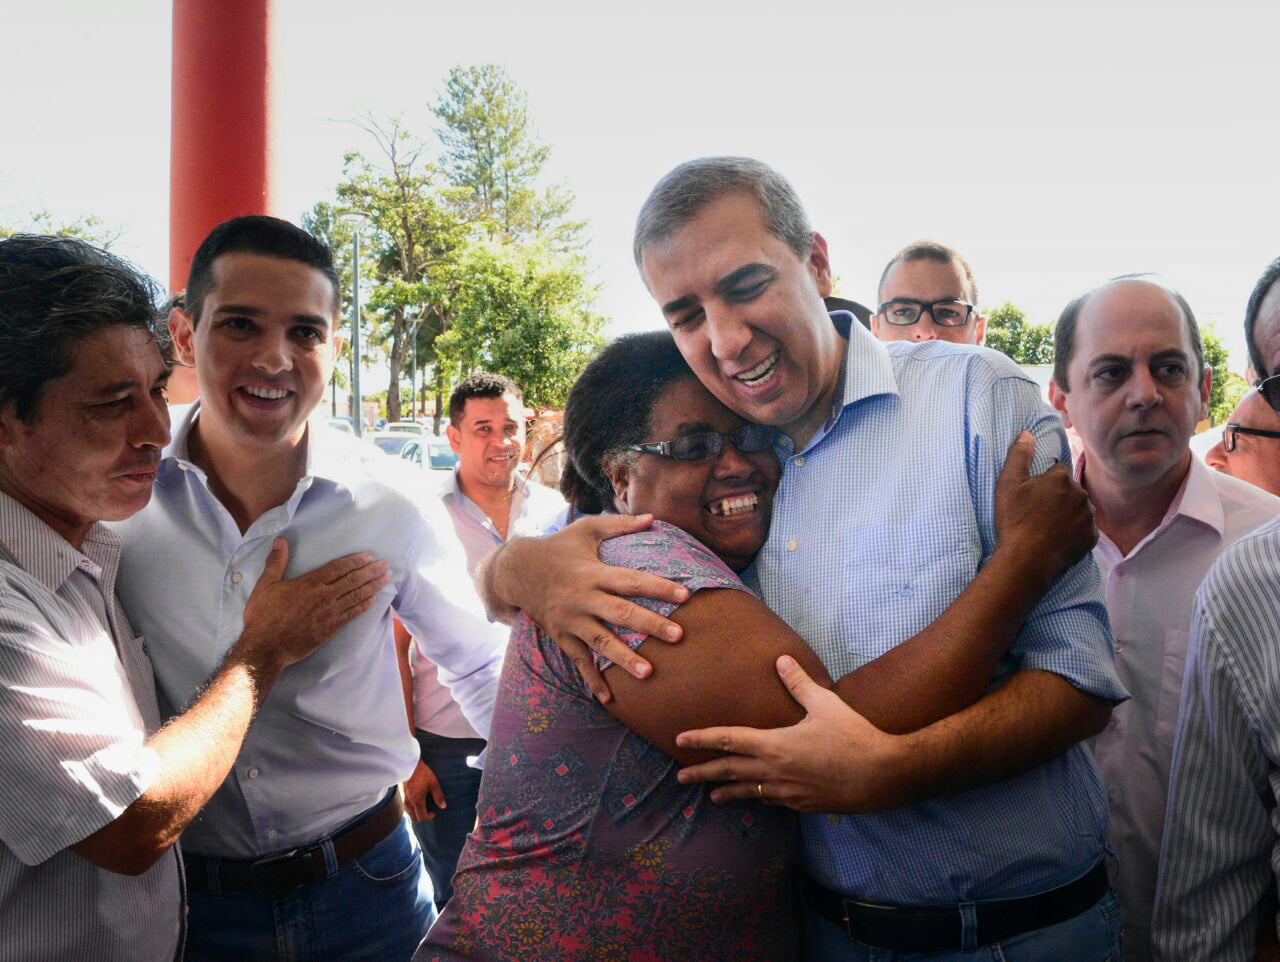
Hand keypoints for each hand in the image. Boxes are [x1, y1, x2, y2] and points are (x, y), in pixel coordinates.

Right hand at [236, 539, 389, 680]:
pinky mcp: (330, 628)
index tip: (369, 556)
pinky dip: (364, 606)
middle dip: (371, 571)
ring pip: (356, 596)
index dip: (355, 560)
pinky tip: (373, 600)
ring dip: (372, 586)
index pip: (338, 568)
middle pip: (353, 580)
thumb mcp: (265, 585)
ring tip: (385, 579)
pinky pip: (352, 614)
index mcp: (310, 583)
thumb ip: (276, 562)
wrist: (266, 647)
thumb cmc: (263, 616)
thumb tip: (280, 541)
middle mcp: (324, 596)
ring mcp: (329, 613)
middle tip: (385, 565)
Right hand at [403, 760, 444, 821]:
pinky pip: (406, 807)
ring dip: (416, 814)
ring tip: (423, 809)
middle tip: (429, 813)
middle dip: (422, 818)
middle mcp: (409, 802)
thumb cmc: (422, 773)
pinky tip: (416, 804)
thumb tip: (443, 806)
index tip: (434, 813)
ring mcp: (404, 799)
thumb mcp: (433, 783)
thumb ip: (438, 796)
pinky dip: (411, 809)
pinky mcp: (402, 794)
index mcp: (417, 801)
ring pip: (409, 813)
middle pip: (414, 818)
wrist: (409, 764)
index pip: (422, 817)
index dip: (429, 818)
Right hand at [495, 514, 689, 702]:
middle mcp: (583, 598)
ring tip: (649, 673)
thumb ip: (620, 525)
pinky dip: (592, 680)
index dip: (658, 587)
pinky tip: (609, 699)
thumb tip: (652, 518)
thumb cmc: (558, 547)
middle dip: (650, 624)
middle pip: (621, 613)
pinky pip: (578, 661)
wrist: (515, 570)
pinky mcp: (561, 636)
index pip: (631, 580)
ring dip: (624, 658)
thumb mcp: (586, 530)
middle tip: (679, 636)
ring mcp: (571, 620)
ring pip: (600, 642)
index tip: (685, 595)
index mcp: (593, 572)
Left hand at [675, 656, 908, 812]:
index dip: (702, 738)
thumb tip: (780, 660)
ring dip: (728, 792)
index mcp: (775, 745)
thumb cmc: (854, 737)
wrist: (883, 775)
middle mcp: (775, 772)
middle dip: (703, 773)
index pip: (728, 740)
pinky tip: (757, 798)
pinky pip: (773, 801)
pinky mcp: (804, 804)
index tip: (680, 739)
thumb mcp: (826, 704)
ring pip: (749, 792)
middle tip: (681, 777)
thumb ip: (799, 683)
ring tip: (712, 795)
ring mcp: (789, 792)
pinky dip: (758, 798)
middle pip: (730, 771)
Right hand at [994, 431, 1095, 587]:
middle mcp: (1080, 494)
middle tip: (1037, 512)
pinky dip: (1073, 532)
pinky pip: (1083, 529)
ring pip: (1078, 509)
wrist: (1026, 560)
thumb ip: (1019, 455)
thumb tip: (1027, 434)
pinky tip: (1057, 538)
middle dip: (1057, 497)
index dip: (1043, 482)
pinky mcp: (1091, 538)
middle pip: (1069, 490)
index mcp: (1061, 478)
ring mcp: (1088, 518)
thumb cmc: (1015, 520)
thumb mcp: (1008, 484)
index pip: (1056, 471)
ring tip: (1046, 527)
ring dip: (1067, 513)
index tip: (1032, 496)